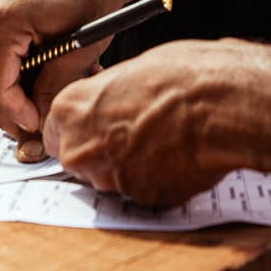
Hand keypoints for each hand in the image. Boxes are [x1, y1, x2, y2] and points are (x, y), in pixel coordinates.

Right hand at [0, 0, 131, 140]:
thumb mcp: (79, 51)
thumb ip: (53, 87)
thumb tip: (36, 120)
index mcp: (5, 20)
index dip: (15, 112)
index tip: (37, 124)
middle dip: (11, 103)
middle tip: (39, 118)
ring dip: (10, 85)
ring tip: (40, 95)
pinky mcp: (0, 10)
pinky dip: (9, 66)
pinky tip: (37, 72)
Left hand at [43, 40, 256, 206]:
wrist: (220, 107)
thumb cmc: (182, 78)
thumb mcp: (133, 70)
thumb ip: (108, 95)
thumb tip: (111, 103)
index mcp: (72, 108)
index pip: (51, 130)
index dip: (77, 128)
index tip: (92, 125)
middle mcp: (81, 148)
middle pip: (78, 157)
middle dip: (100, 148)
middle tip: (133, 131)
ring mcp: (109, 178)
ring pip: (109, 175)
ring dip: (128, 164)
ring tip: (163, 138)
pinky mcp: (139, 199)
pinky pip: (139, 189)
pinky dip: (153, 178)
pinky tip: (176, 155)